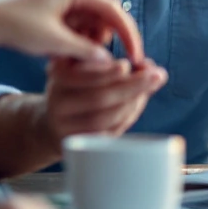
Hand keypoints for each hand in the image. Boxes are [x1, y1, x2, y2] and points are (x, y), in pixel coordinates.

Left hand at [0, 0, 142, 65]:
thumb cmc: (16, 27)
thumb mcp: (53, 43)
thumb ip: (85, 52)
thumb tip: (111, 62)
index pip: (114, 10)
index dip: (128, 35)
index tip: (136, 57)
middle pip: (104, 17)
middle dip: (101, 42)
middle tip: (87, 63)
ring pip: (92, 23)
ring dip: (87, 43)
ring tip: (68, 60)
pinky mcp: (58, 6)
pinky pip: (79, 25)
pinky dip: (76, 40)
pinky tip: (60, 54)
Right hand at [42, 55, 167, 142]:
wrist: (51, 122)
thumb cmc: (77, 90)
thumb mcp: (87, 70)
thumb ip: (114, 67)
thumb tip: (150, 67)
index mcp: (58, 76)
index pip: (85, 75)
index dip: (110, 71)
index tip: (129, 65)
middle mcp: (58, 100)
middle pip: (99, 98)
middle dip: (132, 86)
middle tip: (156, 76)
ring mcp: (65, 125)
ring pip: (104, 118)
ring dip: (133, 103)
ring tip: (148, 89)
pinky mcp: (77, 144)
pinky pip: (106, 134)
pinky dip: (126, 118)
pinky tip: (136, 104)